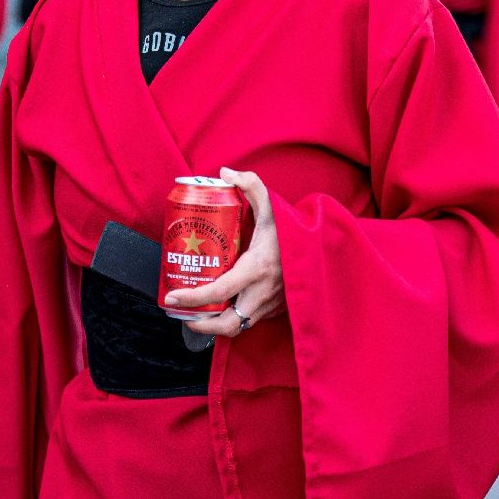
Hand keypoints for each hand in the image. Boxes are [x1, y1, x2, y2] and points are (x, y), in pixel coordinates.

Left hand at [164, 167, 283, 336]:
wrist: (326, 251)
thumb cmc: (297, 231)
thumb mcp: (274, 207)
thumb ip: (252, 185)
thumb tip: (226, 172)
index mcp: (257, 269)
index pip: (218, 292)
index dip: (192, 299)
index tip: (172, 298)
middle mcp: (263, 293)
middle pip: (226, 324)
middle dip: (200, 324)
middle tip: (182, 312)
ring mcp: (271, 305)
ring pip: (238, 326)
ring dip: (216, 324)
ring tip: (197, 312)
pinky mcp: (278, 309)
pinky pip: (251, 320)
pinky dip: (234, 318)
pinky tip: (223, 306)